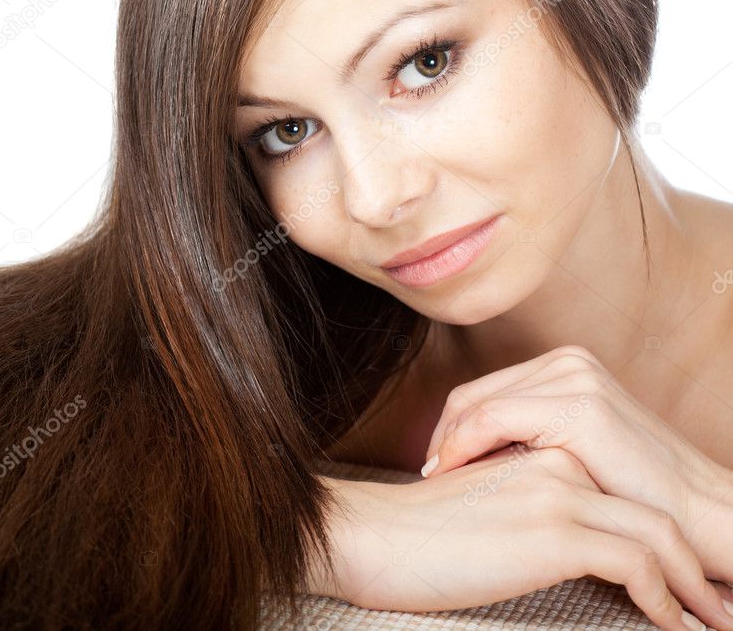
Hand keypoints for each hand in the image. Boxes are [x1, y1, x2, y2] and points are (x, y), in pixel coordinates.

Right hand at [305, 446, 732, 630]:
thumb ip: (519, 504)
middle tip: (709, 604)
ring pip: (656, 535)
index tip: (676, 579)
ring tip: (706, 622)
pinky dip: (665, 601)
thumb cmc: (408, 534)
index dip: (654, 536)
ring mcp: (556, 493)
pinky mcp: (552, 530)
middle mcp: (554, 464)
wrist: (369, 536)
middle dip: (689, 561)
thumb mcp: (476, 506)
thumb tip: (549, 544)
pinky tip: (668, 627)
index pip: (618, 492)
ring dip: (691, 586)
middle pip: (647, 510)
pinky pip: (637, 564)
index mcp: (535, 453)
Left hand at [422, 345, 732, 583]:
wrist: (698, 516)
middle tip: (426, 475)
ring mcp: (575, 378)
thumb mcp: (570, 450)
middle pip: (472, 394)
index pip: (482, 390)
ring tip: (435, 480)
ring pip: (475, 406)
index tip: (433, 466)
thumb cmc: (632, 494)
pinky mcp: (579, 407)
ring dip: (448, 444)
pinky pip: (491, 421)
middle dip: (442, 436)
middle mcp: (569, 360)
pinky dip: (461, 447)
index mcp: (566, 365)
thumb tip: (457, 447)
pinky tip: (450, 475)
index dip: (449, 428)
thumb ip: (526, 434)